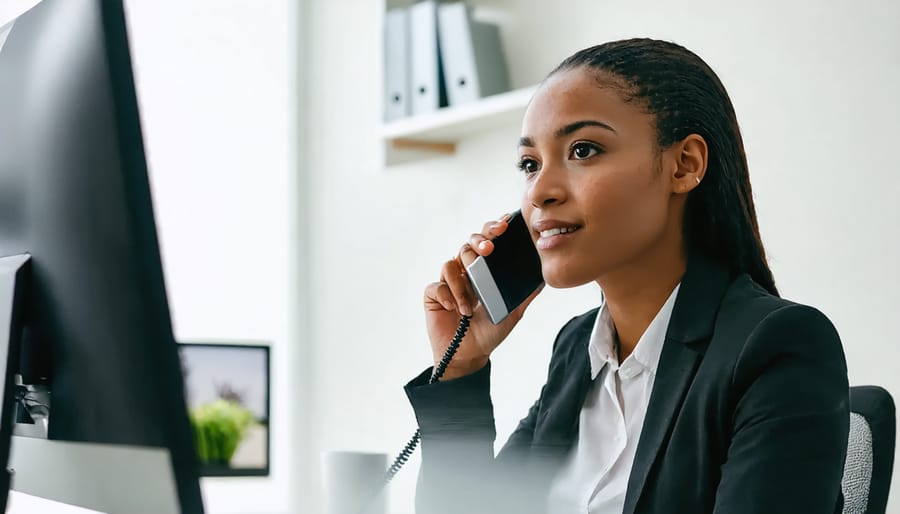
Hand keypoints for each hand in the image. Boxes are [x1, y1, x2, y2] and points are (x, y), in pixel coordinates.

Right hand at [423, 214, 542, 380]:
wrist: (470, 355)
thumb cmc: (490, 331)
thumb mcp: (514, 311)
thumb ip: (526, 293)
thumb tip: (543, 277)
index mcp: (484, 269)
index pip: (487, 241)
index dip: (493, 229)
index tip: (505, 224)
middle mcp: (465, 270)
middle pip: (467, 243)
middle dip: (478, 241)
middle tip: (489, 249)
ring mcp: (448, 281)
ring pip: (451, 264)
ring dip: (462, 284)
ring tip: (469, 306)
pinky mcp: (434, 295)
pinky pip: (437, 285)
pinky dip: (448, 295)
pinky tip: (455, 309)